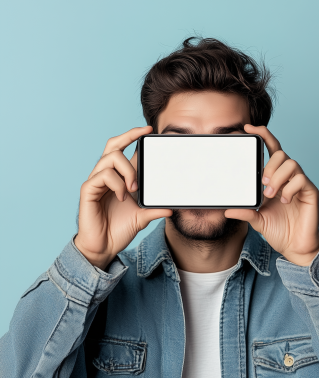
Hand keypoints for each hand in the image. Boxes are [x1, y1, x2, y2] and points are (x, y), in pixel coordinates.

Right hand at [74, 126, 171, 269]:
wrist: (104, 247)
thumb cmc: (119, 229)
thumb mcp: (142, 217)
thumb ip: (155, 209)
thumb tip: (172, 208)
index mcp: (118, 177)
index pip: (123, 149)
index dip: (133, 136)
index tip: (148, 130)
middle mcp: (106, 175)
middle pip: (113, 145)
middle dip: (128, 137)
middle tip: (143, 142)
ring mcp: (96, 182)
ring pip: (110, 158)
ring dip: (127, 171)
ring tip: (134, 188)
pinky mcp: (88, 190)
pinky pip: (102, 176)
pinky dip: (116, 184)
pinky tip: (122, 196)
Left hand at [225, 124, 318, 266]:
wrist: (294, 246)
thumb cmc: (277, 229)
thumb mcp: (256, 219)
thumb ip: (245, 212)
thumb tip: (227, 209)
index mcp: (274, 178)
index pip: (270, 151)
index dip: (262, 136)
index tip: (248, 128)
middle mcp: (287, 177)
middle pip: (281, 154)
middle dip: (270, 165)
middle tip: (263, 183)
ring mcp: (300, 183)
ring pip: (292, 163)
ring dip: (278, 177)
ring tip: (271, 194)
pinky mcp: (310, 192)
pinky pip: (302, 179)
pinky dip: (290, 188)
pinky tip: (284, 200)